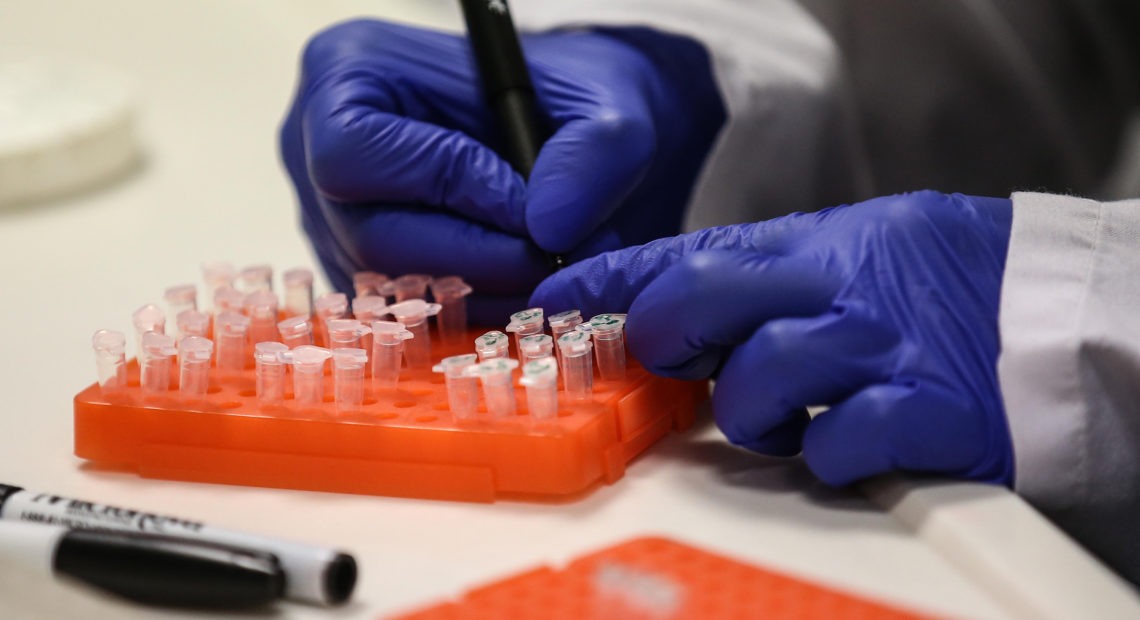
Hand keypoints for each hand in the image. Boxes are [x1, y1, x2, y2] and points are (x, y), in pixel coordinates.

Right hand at [279, 19, 723, 323]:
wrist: (566, 132)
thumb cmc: (568, 98)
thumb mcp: (606, 105)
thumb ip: (594, 153)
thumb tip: (547, 228)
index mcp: (346, 72)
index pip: (358, 152)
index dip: (445, 189)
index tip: (530, 211)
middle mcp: (313, 147)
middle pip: (370, 235)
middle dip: (473, 260)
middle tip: (552, 262)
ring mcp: (330, 217)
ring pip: (387, 289)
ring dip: (480, 296)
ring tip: (551, 273)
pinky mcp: (357, 270)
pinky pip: (402, 315)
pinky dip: (470, 313)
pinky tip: (521, 290)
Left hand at [532, 191, 1014, 485]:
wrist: (1070, 317)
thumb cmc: (956, 284)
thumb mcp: (861, 245)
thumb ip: (773, 268)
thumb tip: (674, 291)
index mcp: (820, 244)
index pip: (688, 251)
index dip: (609, 278)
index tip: (553, 298)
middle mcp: (839, 291)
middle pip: (695, 302)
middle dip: (663, 339)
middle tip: (675, 362)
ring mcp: (877, 353)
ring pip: (750, 386)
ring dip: (754, 414)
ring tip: (790, 413)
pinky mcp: (921, 417)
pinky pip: (830, 448)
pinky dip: (825, 457)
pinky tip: (848, 441)